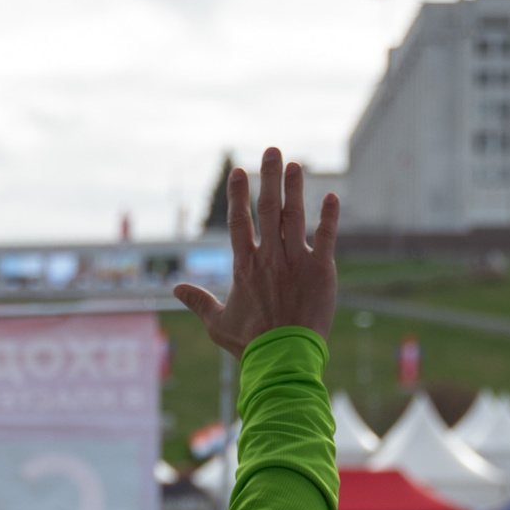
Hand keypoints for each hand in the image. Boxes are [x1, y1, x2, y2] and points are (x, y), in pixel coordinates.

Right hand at [173, 146, 337, 353]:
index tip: (239, 171)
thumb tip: (176, 289)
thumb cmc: (250, 344)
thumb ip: (199, 301)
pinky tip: (333, 196)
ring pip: (294, 216)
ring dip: (295, 188)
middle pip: (267, 208)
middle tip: (272, 151)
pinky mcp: (320, 270)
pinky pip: (326, 237)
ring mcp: (296, 261)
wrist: (283, 359)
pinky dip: (330, 217)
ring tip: (295, 165)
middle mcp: (269, 257)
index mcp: (245, 266)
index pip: (239, 221)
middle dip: (269, 177)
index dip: (238, 195)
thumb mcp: (217, 324)